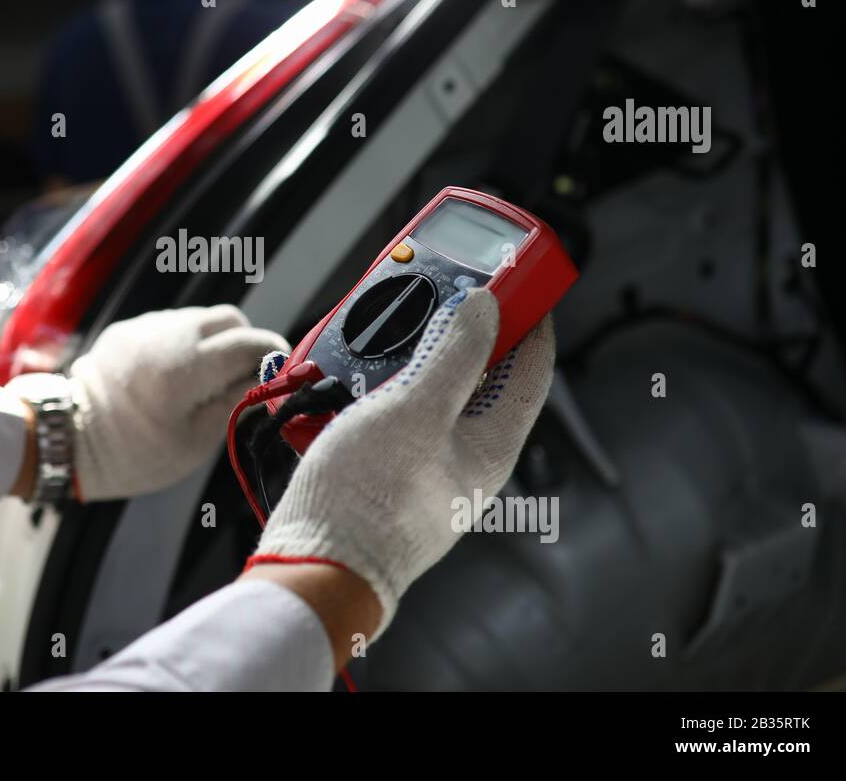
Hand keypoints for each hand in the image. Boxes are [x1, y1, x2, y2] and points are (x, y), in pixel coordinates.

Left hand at [60, 306, 287, 500]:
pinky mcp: (128, 328)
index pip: (250, 342)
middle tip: (246, 376)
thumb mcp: (196, 440)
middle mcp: (167, 335)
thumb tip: (269, 381)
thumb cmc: (135, 453)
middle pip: (229, 319)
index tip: (281, 372)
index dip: (273, 354)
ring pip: (200, 319)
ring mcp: (145, 326)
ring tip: (207, 379)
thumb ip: (236, 402)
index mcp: (186, 368)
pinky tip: (176, 374)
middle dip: (245, 342)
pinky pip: (171, 325)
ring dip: (214, 342)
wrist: (70, 440)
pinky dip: (185, 343)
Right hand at [250, 288, 553, 639]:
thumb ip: (455, 356)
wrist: (314, 564)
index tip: (519, 281)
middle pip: (477, 377)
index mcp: (492, 445)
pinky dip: (376, 386)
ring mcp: (423, 466)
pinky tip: (350, 375)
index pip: (531, 371)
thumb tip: (486, 309)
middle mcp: (464, 458)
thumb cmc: (370, 502)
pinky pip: (391, 415)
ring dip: (410, 356)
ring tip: (386, 329)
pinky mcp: (384, 472)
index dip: (530, 320)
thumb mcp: (416, 410)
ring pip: (428, 394)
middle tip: (440, 293)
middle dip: (459, 331)